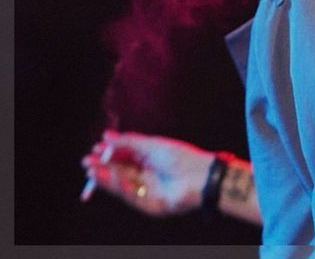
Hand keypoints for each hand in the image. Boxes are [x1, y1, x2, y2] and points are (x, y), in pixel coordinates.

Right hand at [81, 130, 213, 216]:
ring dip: (106, 178)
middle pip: (119, 172)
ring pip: (122, 185)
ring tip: (92, 170)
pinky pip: (131, 196)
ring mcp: (148, 191)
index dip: (108, 154)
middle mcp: (147, 175)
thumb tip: (105, 136)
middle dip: (102, 167)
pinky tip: (113, 177)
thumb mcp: (152, 146)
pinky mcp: (150, 206)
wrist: (200, 176)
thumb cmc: (180, 156)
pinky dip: (120, 187)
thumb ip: (128, 142)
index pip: (123, 157)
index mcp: (149, 159)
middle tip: (86, 162)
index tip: (94, 148)